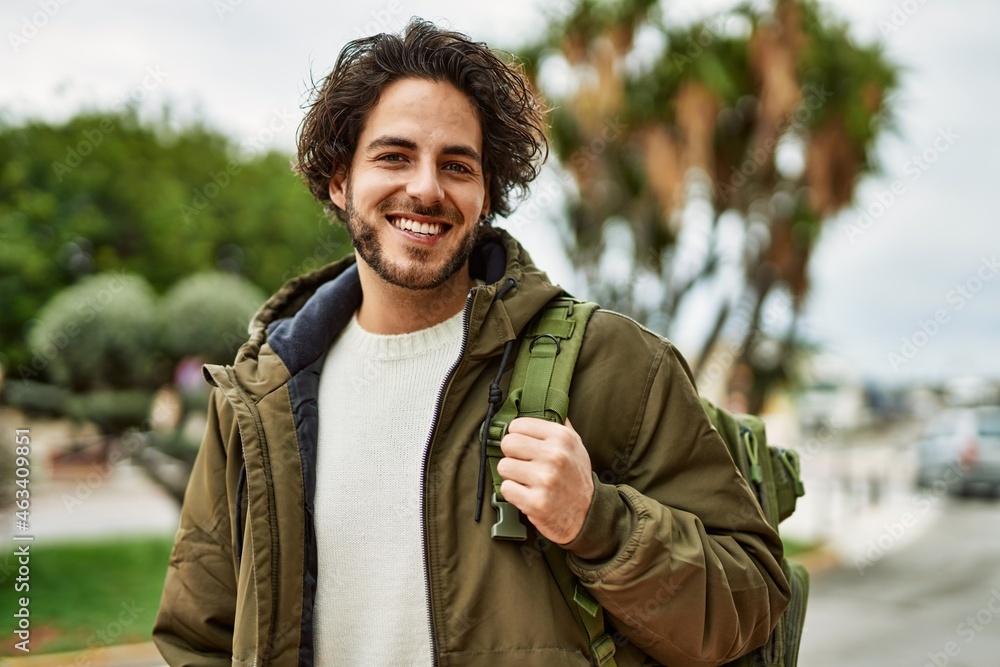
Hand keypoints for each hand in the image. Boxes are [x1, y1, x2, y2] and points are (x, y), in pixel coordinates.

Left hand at [497, 417, 593, 544]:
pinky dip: (513, 493)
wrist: (588, 515)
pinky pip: (506, 489)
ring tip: (527, 480)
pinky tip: (527, 494)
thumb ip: (559, 424)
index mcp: (562, 437)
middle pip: (507, 443)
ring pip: (503, 466)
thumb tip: (541, 403)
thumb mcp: (576, 444)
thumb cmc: (576, 477)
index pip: (518, 425)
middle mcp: (554, 455)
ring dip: (512, 475)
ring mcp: (545, 479)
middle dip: (512, 455)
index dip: (518, 436)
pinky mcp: (535, 502)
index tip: (525, 446)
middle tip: (524, 464)